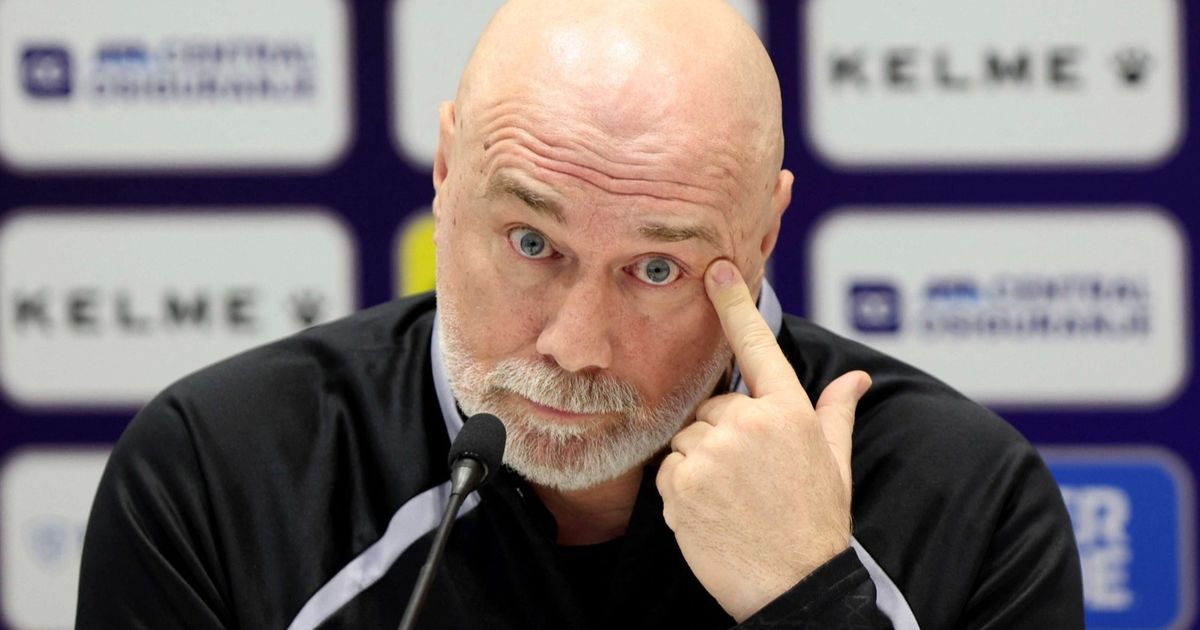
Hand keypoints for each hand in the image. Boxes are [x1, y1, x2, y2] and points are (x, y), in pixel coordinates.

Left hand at [655, 259, 870, 621]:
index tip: (718, 269)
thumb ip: (836, 413)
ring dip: (699, 463)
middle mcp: (751, 425)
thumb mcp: (834, 464)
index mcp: (790, 413)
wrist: (794, 587)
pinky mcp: (682, 485)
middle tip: (746, 477)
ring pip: (686, 437)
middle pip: (712, 407)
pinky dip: (680, 489)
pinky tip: (710, 512)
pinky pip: (668, 469)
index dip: (736, 305)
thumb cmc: (815, 525)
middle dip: (721, 435)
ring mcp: (714, 454)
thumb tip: (857, 380)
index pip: (758, 346)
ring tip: (731, 498)